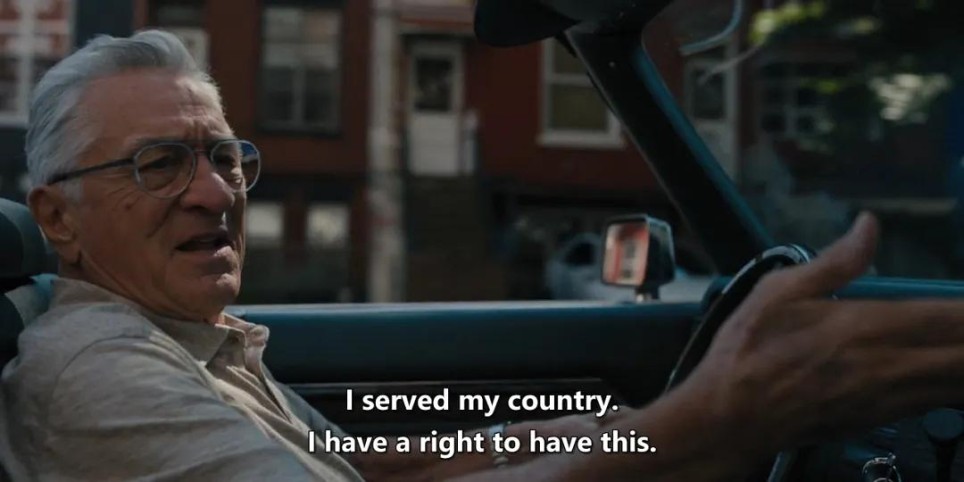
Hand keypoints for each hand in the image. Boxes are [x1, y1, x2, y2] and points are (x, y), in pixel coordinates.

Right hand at [684, 212, 963, 457]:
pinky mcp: (881, 419)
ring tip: (962, 343)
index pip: (949, 316)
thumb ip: (834, 261)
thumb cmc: (746, 356)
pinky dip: (953, 384)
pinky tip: (952, 373)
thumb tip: (868, 226)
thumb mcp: (778, 293)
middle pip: (962, 354)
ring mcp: (888, 399)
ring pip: (956, 382)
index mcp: (864, 327)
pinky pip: (937, 402)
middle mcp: (886, 366)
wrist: (729, 418)